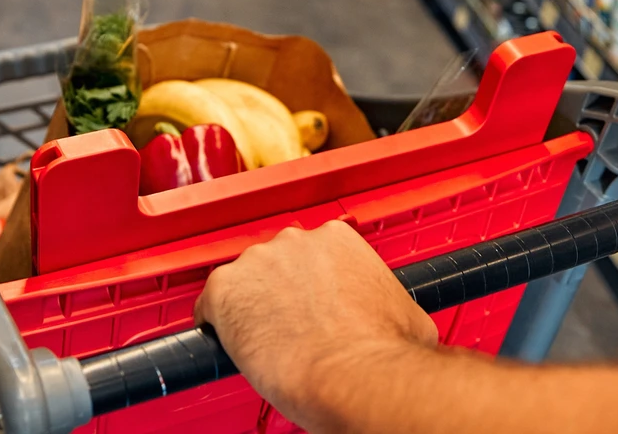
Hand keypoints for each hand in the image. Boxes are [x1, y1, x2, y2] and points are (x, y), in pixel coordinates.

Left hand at [197, 220, 437, 417]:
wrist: (354, 377)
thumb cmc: (379, 353)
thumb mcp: (407, 314)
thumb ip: (388, 302)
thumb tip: (398, 318)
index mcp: (338, 239)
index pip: (313, 254)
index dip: (311, 285)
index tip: (313, 304)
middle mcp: (294, 241)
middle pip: (277, 263)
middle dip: (282, 292)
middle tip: (293, 326)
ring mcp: (256, 262)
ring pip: (245, 282)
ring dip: (251, 307)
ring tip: (266, 342)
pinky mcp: (224, 290)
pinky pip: (210, 305)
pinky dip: (217, 324)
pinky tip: (230, 343)